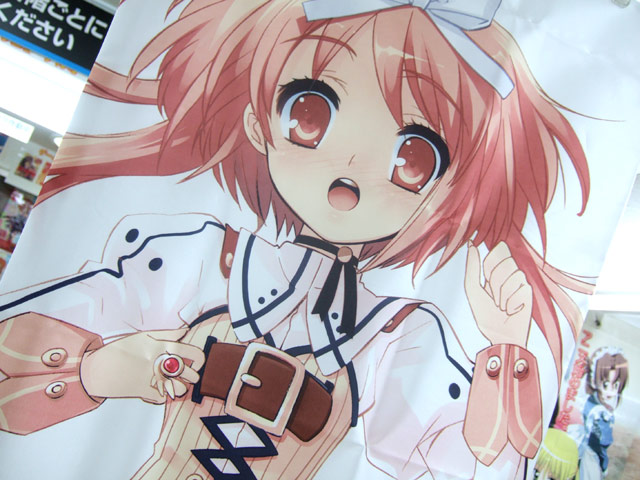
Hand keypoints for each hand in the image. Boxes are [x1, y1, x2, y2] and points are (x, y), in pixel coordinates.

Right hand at [80, 329, 204, 403]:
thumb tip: (185, 331)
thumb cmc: (120, 350)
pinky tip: (157, 388)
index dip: (200, 357)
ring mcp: (152, 379)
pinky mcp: (145, 393)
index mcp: (160, 346)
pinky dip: (163, 395)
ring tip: (175, 383)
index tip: (198, 361)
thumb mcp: (143, 336)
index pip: (192, 352)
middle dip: (193, 375)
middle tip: (188, 374)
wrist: (97, 369)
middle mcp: (159, 363)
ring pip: (181, 389)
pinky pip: (165, 398)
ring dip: (181, 387)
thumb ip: (167, 334)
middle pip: (190, 373)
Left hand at [464, 241, 531, 346]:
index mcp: (496, 270)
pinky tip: (512, 310)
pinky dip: (511, 301)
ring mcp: (521, 281)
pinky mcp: (531, 292)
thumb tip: (471, 244)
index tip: (487, 279)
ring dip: (501, 293)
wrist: (500, 336)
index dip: (490, 263)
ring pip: (512, 272)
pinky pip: (520, 286)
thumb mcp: (473, 289)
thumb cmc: (486, 315)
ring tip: (502, 305)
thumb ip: (472, 267)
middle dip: (494, 279)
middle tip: (493, 296)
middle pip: (505, 258)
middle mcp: (511, 273)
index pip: (498, 250)